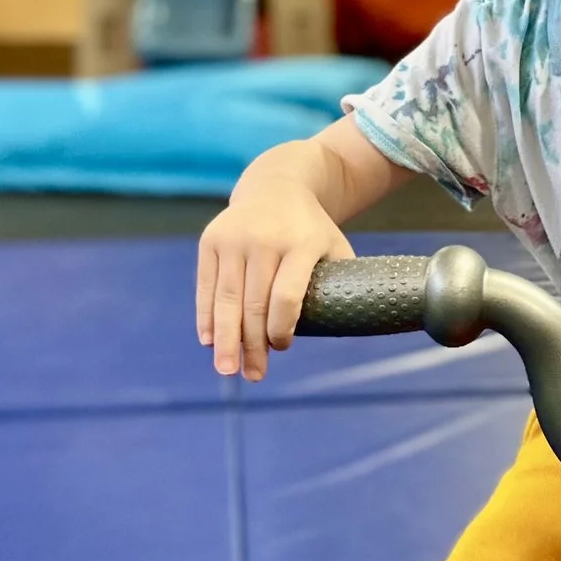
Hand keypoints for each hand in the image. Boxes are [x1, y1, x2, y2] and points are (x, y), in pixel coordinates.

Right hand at [198, 177, 354, 380]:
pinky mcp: (211, 241)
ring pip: (227, 300)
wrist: (276, 185)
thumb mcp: (333, 246)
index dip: (282, 328)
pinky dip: (206, 317)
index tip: (282, 347)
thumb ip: (341, 282)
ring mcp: (234, 239)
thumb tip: (354, 326)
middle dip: (253, 346)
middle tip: (254, 375)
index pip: (287, 297)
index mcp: (300, 244)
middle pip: (254, 305)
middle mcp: (264, 240)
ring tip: (228, 370)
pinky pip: (206, 287)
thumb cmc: (310, 229)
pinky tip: (209, 341)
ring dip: (226, 340)